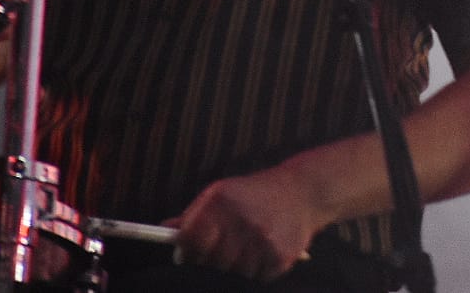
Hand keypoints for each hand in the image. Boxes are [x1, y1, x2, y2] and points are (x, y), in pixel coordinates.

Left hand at [165, 165, 323, 281]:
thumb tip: (166, 229)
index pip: (191, 238)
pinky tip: (263, 251)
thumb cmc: (256, 193)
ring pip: (232, 273)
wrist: (303, 191)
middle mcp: (241, 218)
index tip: (186, 256)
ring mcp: (261, 239)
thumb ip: (195, 213)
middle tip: (221, 250)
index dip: (186, 251)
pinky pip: (256, 278)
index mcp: (222, 200)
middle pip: (210, 261)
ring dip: (235, 266)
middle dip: (211, 260)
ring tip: (247, 246)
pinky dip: (257, 270)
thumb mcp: (223, 192)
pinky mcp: (279, 256)